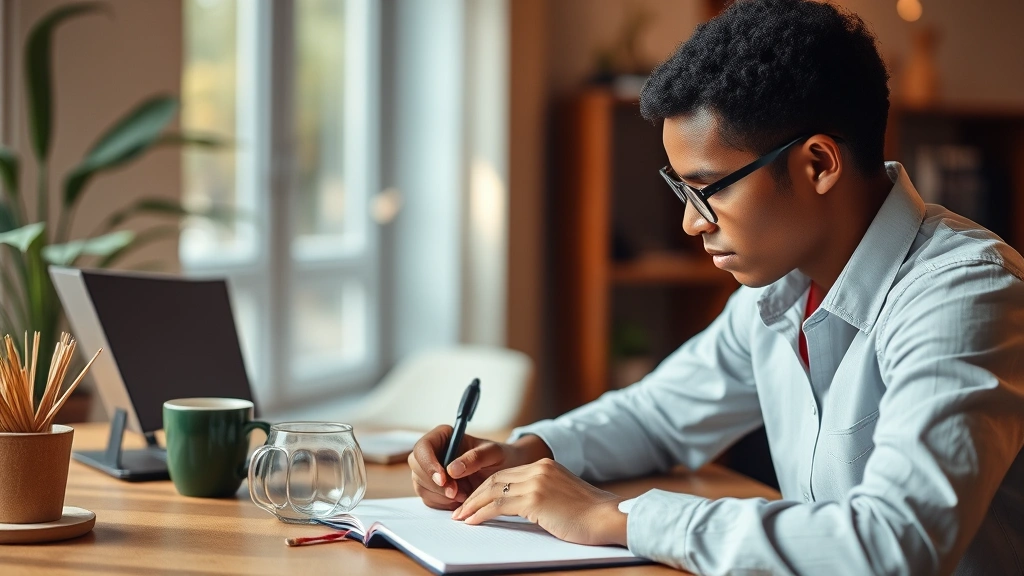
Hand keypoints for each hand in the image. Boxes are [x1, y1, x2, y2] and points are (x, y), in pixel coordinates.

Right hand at [408, 426, 551, 509]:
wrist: (507, 471)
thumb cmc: (501, 456)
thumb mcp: (493, 453)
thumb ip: (475, 458)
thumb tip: (452, 469)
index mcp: (444, 436)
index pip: (423, 447)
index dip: (428, 464)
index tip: (443, 478)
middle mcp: (434, 452)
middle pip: (417, 468)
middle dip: (435, 484)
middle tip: (457, 493)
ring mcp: (431, 471)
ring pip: (420, 485)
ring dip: (440, 495)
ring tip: (464, 495)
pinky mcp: (434, 488)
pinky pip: (429, 499)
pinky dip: (443, 503)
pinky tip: (461, 500)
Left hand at [451, 458, 627, 546]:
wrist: (608, 517)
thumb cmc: (589, 514)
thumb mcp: (562, 496)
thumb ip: (541, 494)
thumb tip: (521, 507)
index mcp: (545, 466)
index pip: (506, 475)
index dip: (485, 489)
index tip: (472, 502)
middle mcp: (539, 469)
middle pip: (495, 480)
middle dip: (474, 496)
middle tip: (460, 510)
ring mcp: (537, 482)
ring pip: (493, 491)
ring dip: (473, 506)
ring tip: (461, 518)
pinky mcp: (536, 498)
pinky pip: (499, 505)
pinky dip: (482, 514)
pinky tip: (473, 521)